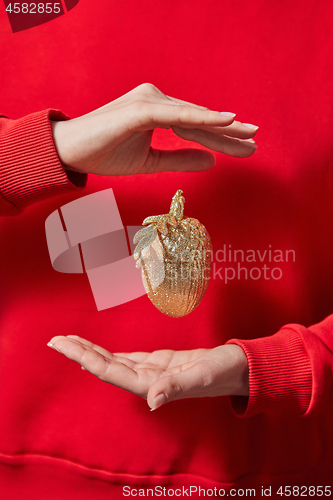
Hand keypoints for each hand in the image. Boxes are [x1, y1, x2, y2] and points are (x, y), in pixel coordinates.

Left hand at [47, 335, 248, 410]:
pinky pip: (126, 357)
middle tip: (54, 339)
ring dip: (90, 351)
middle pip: (104, 366)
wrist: (238, 370)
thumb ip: (176, 386)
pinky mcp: (158, 363)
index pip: (109, 371)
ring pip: (113, 361)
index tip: (63, 345)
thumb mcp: (202, 375)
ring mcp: (151, 372)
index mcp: (151, 384)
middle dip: (78, 353)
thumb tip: (152, 402)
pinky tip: (97, 349)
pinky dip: (109, 351)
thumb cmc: (224, 372)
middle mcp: (146, 380)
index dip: (84, 358)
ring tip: (68, 340)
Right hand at [51, 83, 257, 176]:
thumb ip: (180, 158)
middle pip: (200, 120)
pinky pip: (176, 115)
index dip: (221, 139)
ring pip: (193, 117)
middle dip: (228, 134)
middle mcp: (156, 100)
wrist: (69, 152)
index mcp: (158, 111)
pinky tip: (225, 120)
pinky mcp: (140, 109)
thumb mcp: (151, 162)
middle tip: (255, 144)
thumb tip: (212, 160)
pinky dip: (201, 118)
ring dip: (221, 128)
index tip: (245, 149)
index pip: (196, 127)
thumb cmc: (105, 153)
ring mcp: (148, 101)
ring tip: (249, 137)